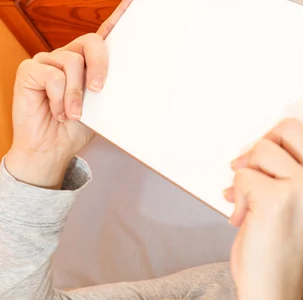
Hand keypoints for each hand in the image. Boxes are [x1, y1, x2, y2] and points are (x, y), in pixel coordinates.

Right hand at [5, 0, 132, 188]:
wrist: (52, 148)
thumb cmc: (77, 129)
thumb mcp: (103, 109)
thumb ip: (112, 90)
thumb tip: (137, 82)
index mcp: (90, 64)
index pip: (105, 35)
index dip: (119, 18)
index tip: (134, 4)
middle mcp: (70, 57)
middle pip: (92, 42)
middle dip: (100, 66)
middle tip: (99, 90)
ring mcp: (49, 61)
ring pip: (72, 63)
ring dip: (76, 95)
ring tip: (73, 114)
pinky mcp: (30, 70)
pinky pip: (52, 76)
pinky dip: (58, 98)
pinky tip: (56, 110)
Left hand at [225, 52, 302, 299]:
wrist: (271, 288)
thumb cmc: (280, 243)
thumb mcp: (300, 200)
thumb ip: (302, 165)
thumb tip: (299, 134)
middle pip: (288, 126)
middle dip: (262, 149)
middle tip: (255, 175)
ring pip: (260, 149)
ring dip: (245, 174)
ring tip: (250, 203)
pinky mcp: (280, 197)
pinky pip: (243, 173)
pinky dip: (235, 193)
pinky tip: (243, 216)